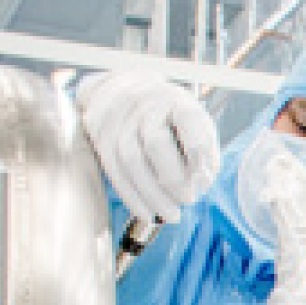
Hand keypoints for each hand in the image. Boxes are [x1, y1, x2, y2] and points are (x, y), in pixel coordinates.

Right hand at [75, 70, 218, 224]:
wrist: (121, 89)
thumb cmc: (168, 114)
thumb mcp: (194, 121)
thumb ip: (205, 149)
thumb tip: (202, 182)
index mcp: (176, 100)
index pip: (188, 119)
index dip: (197, 146)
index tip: (205, 175)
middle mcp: (145, 105)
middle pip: (156, 143)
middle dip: (174, 179)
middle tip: (189, 200)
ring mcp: (118, 119)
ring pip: (131, 160)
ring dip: (152, 195)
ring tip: (171, 215)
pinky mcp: (100, 136)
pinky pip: (114, 171)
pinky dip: (132, 197)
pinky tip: (147, 214)